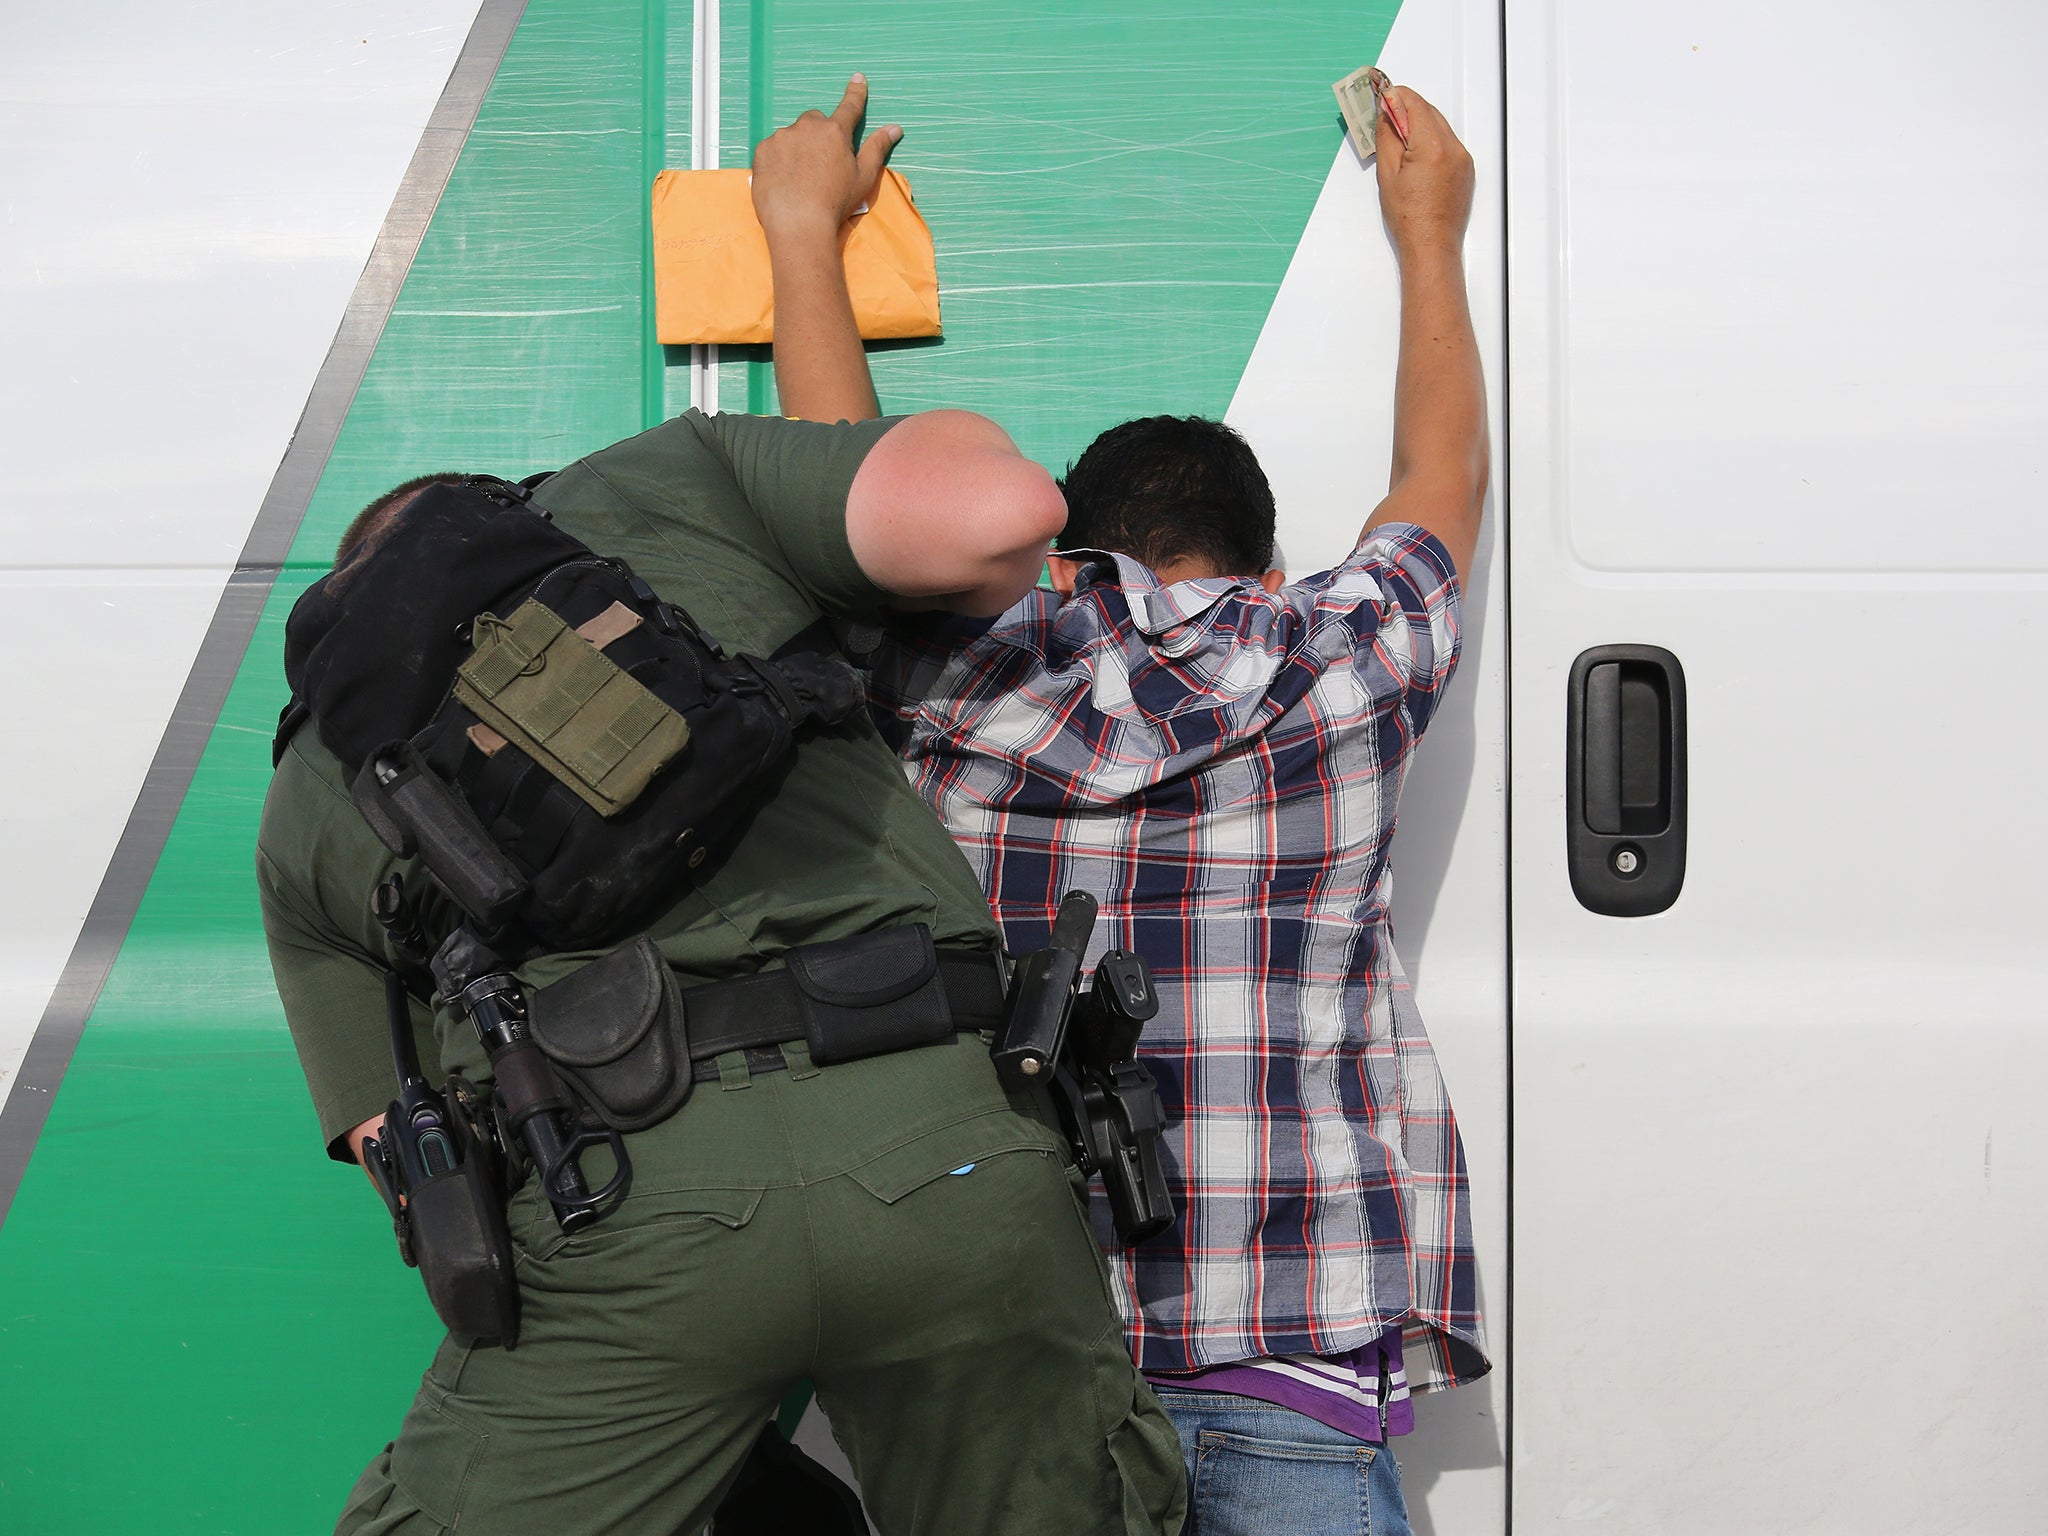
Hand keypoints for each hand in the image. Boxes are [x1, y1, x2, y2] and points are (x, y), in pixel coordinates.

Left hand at [751, 74, 901, 242]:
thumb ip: (877, 148)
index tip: (857, 79)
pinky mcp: (762, 151)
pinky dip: (778, 159)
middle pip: (814, 121)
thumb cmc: (835, 203)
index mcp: (835, 132)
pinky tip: (783, 180)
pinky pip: (772, 149)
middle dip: (818, 134)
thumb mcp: (863, 177)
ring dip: (796, 148)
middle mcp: (807, 127)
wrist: (798, 224)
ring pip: (792, 135)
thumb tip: (895, 128)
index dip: (855, 93)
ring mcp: (782, 137)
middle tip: (820, 162)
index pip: (849, 107)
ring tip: (799, 177)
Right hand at [1374, 86, 1474, 260]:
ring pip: (1439, 127)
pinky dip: (1431, 140)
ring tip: (1398, 138)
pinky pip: (1448, 143)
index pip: (1415, 105)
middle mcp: (1454, 147)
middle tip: (1385, 115)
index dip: (1397, 95)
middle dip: (1407, 109)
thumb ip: (1388, 136)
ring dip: (1419, 124)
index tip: (1382, 93)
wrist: (1431, 246)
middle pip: (1429, 112)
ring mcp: (1463, 158)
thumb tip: (1386, 112)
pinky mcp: (1466, 169)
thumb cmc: (1407, 217)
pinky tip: (1415, 155)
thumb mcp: (1387, 174)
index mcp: (1432, 146)